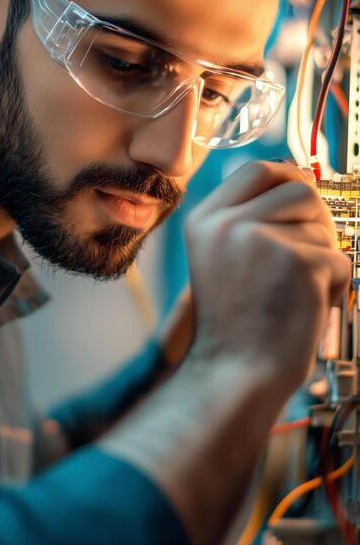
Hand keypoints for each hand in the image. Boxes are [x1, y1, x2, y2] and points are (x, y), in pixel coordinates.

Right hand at [184, 161, 349, 392]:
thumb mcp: (223, 259)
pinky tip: (309, 309)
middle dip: (316, 217)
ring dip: (324, 256)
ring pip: (322, 224)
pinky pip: (339, 260)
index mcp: (204, 220)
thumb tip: (301, 182)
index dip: (287, 176)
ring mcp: (260, 239)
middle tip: (312, 253)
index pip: (256, 170)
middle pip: (297, 187)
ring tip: (302, 291)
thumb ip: (250, 220)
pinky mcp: (297, 262)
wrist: (235, 374)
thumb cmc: (237, 327)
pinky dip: (336, 287)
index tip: (304, 194)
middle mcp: (227, 224)